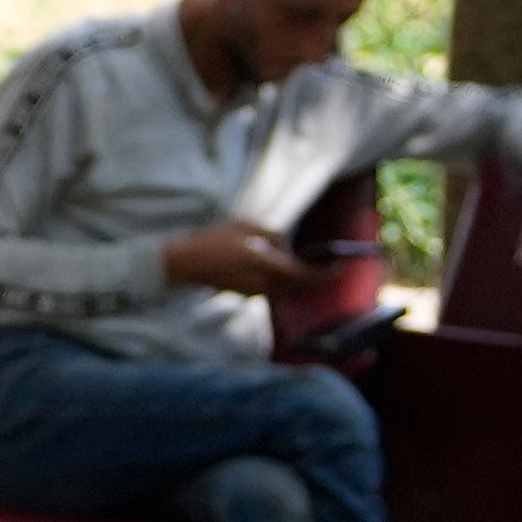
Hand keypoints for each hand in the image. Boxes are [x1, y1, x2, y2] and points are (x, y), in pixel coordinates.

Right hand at [159, 220, 315, 299]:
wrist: (183, 264)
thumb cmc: (211, 241)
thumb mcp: (243, 227)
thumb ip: (271, 236)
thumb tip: (286, 247)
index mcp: (264, 265)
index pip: (303, 275)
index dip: (324, 274)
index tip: (338, 269)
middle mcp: (262, 283)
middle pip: (296, 284)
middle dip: (310, 274)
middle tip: (320, 264)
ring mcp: (253, 291)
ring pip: (283, 286)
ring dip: (290, 275)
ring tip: (283, 257)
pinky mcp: (244, 294)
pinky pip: (269, 287)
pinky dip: (275, 278)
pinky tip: (265, 264)